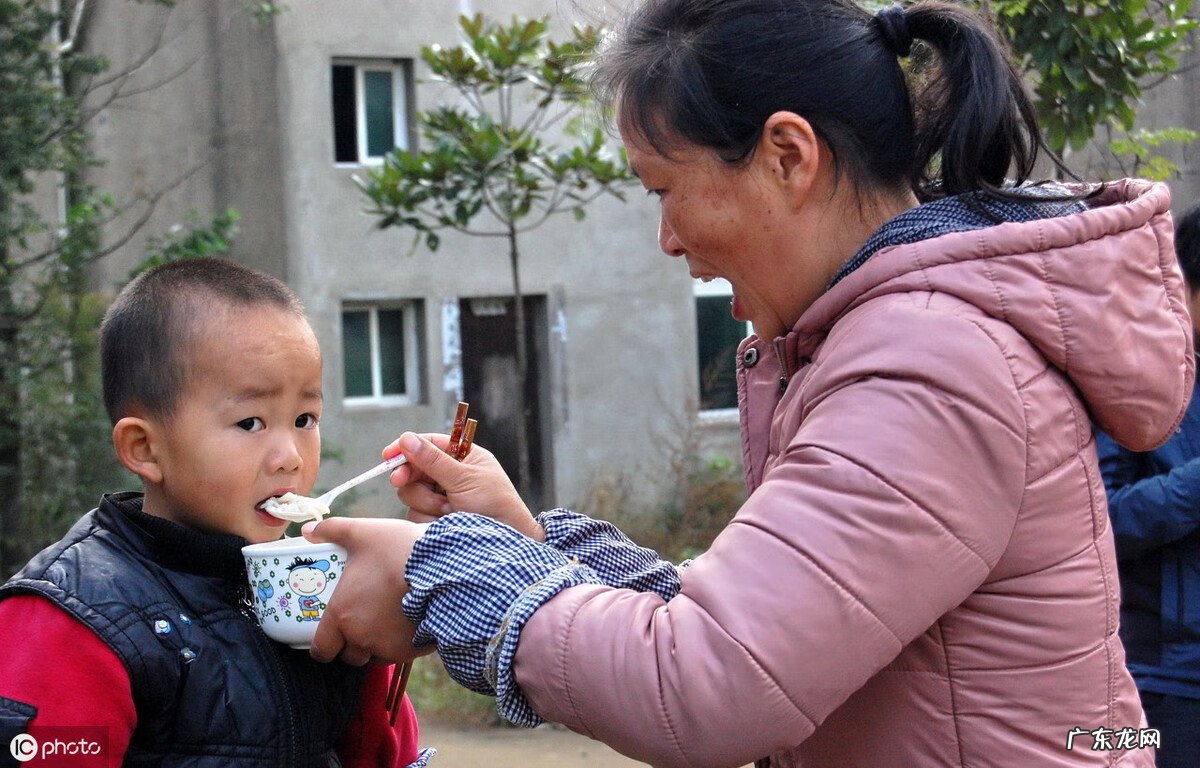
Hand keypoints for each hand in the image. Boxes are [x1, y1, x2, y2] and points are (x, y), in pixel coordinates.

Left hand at [301, 516, 435, 665]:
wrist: (445, 568)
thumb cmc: (399, 551)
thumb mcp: (363, 533)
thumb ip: (332, 530)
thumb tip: (309, 529)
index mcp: (342, 615)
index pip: (322, 649)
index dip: (323, 645)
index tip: (329, 635)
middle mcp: (362, 638)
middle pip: (349, 656)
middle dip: (352, 644)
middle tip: (360, 623)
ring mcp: (389, 647)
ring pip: (375, 656)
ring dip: (376, 645)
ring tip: (386, 621)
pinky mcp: (413, 650)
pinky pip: (400, 653)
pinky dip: (400, 643)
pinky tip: (408, 622)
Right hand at [384, 432, 543, 540]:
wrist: (505, 542)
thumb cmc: (495, 505)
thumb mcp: (464, 479)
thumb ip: (434, 461)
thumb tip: (406, 438)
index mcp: (463, 457)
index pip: (429, 444)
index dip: (407, 448)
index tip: (388, 455)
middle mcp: (450, 475)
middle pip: (413, 469)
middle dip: (409, 477)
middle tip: (399, 481)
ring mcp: (441, 497)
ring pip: (411, 493)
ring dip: (428, 502)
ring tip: (451, 510)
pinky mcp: (435, 519)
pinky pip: (415, 515)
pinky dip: (429, 519)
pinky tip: (447, 523)